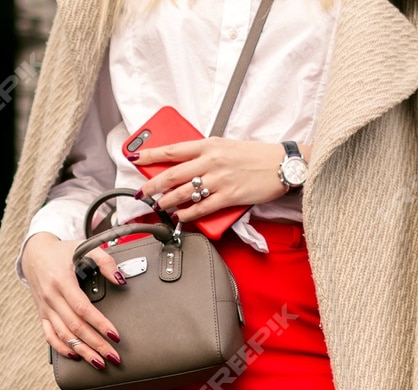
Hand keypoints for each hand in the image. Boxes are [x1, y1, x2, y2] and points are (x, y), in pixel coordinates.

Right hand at [22, 231, 123, 365]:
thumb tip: (120, 279)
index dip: (100, 324)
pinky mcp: (42, 314)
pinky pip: (49, 335)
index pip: (83, 308)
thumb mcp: (84, 248)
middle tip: (113, 357)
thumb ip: (105, 261)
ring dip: (82, 351)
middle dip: (96, 344)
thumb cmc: (62, 252)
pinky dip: (61, 348)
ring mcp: (45, 308)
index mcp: (61, 281)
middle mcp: (51, 297)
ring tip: (99, 362)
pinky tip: (75, 355)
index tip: (115, 336)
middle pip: (75, 327)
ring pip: (63, 335)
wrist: (34, 253)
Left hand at [134, 137, 299, 224]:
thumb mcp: (226, 147)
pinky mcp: (229, 196)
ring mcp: (219, 180)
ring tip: (159, 206)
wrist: (281, 164)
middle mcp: (211, 160)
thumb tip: (185, 167)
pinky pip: (202, 208)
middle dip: (153, 185)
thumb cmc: (255, 156)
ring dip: (167, 201)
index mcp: (209, 144)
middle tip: (142, 192)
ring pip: (184, 192)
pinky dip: (188, 214)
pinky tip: (180, 216)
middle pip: (173, 174)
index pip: (173, 149)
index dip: (151, 154)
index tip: (135, 158)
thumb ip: (205, 155)